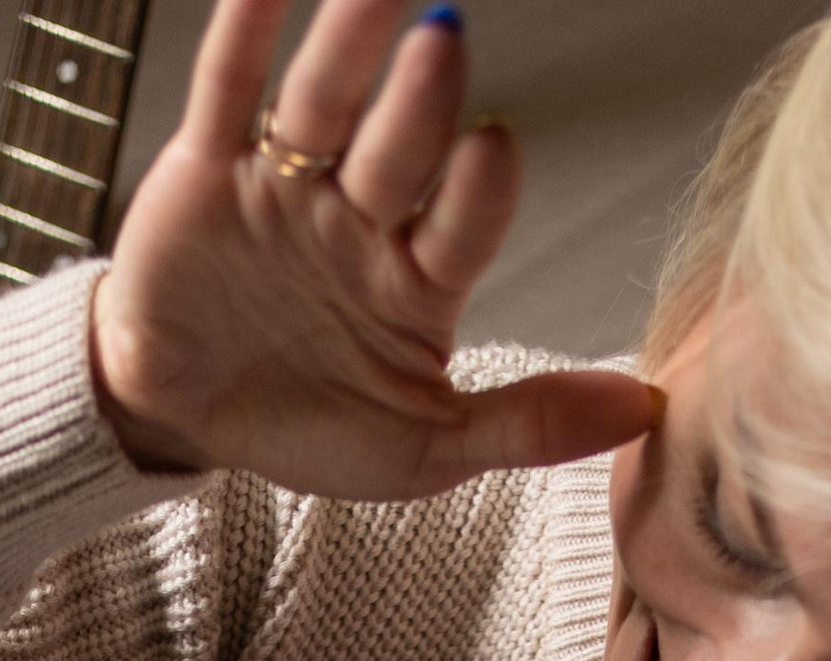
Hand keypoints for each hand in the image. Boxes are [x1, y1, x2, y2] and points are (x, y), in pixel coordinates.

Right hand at [89, 0, 659, 496]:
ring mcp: (286, 185)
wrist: (182, 417)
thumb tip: (647, 407)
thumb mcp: (425, 449)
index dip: (477, 192)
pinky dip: (245, 34)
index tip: (495, 148)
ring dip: (348, 46)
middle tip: (444, 41)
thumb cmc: (305, 428)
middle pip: (396, 152)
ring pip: (322, 105)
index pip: (459, 228)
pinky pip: (227, 90)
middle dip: (419, 103)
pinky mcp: (207, 168)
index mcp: (417, 280)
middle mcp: (360, 217)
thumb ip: (528, 425)